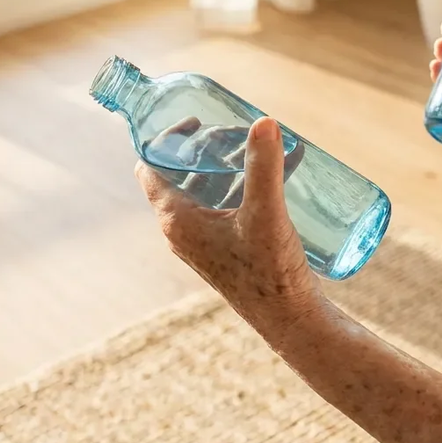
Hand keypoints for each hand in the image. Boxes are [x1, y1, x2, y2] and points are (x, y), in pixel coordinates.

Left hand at [136, 117, 322, 338]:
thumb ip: (264, 167)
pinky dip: (244, 186)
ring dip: (231, 166)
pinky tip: (278, 174)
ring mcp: (206, 243)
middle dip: (209, 149)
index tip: (197, 121)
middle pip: (183, 174)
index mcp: (177, 221)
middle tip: (240, 133)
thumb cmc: (270, 273)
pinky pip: (227, 207)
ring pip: (208, 190)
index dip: (167, 139)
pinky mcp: (228, 251)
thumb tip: (264, 122)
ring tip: (262, 149)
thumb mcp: (266, 213)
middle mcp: (184, 232)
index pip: (151, 168)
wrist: (290, 321)